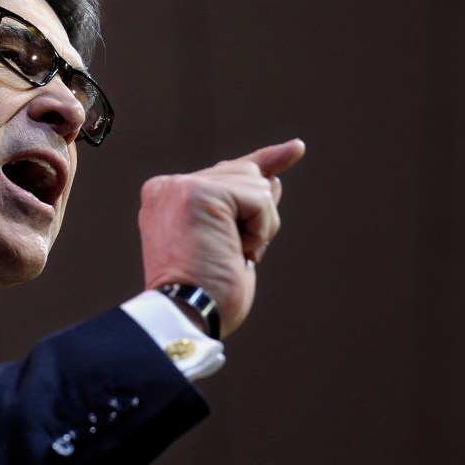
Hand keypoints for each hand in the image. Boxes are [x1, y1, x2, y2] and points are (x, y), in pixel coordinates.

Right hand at [139, 139, 305, 337]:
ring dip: (259, 226)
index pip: (226, 173)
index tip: (297, 149)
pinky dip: (260, 229)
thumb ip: (244, 207)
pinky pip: (259, 198)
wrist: (186, 316)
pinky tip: (238, 250)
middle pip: (246, 174)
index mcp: (168, 198)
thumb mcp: (230, 243)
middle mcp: (169, 187)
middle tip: (232, 253)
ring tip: (230, 254)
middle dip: (257, 217)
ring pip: (256, 183)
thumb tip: (273, 178)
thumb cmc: (207, 294)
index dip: (266, 161)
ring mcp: (181, 187)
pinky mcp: (200, 193)